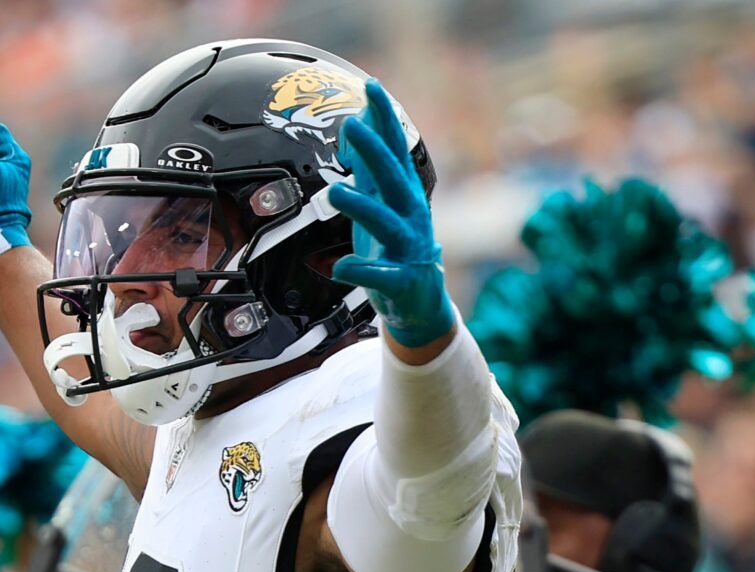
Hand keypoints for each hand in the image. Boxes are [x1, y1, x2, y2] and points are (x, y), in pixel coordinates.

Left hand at [328, 80, 453, 350]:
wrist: (419, 301)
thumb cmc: (395, 246)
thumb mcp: (381, 201)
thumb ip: (369, 167)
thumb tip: (357, 124)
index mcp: (404, 194)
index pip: (395, 149)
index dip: (384, 119)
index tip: (371, 86)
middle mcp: (410, 215)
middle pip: (393, 178)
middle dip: (375, 150)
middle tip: (351, 124)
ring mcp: (407, 248)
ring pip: (386, 223)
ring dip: (362, 206)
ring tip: (335, 191)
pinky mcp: (400, 280)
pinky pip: (380, 275)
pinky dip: (360, 270)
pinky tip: (340, 266)